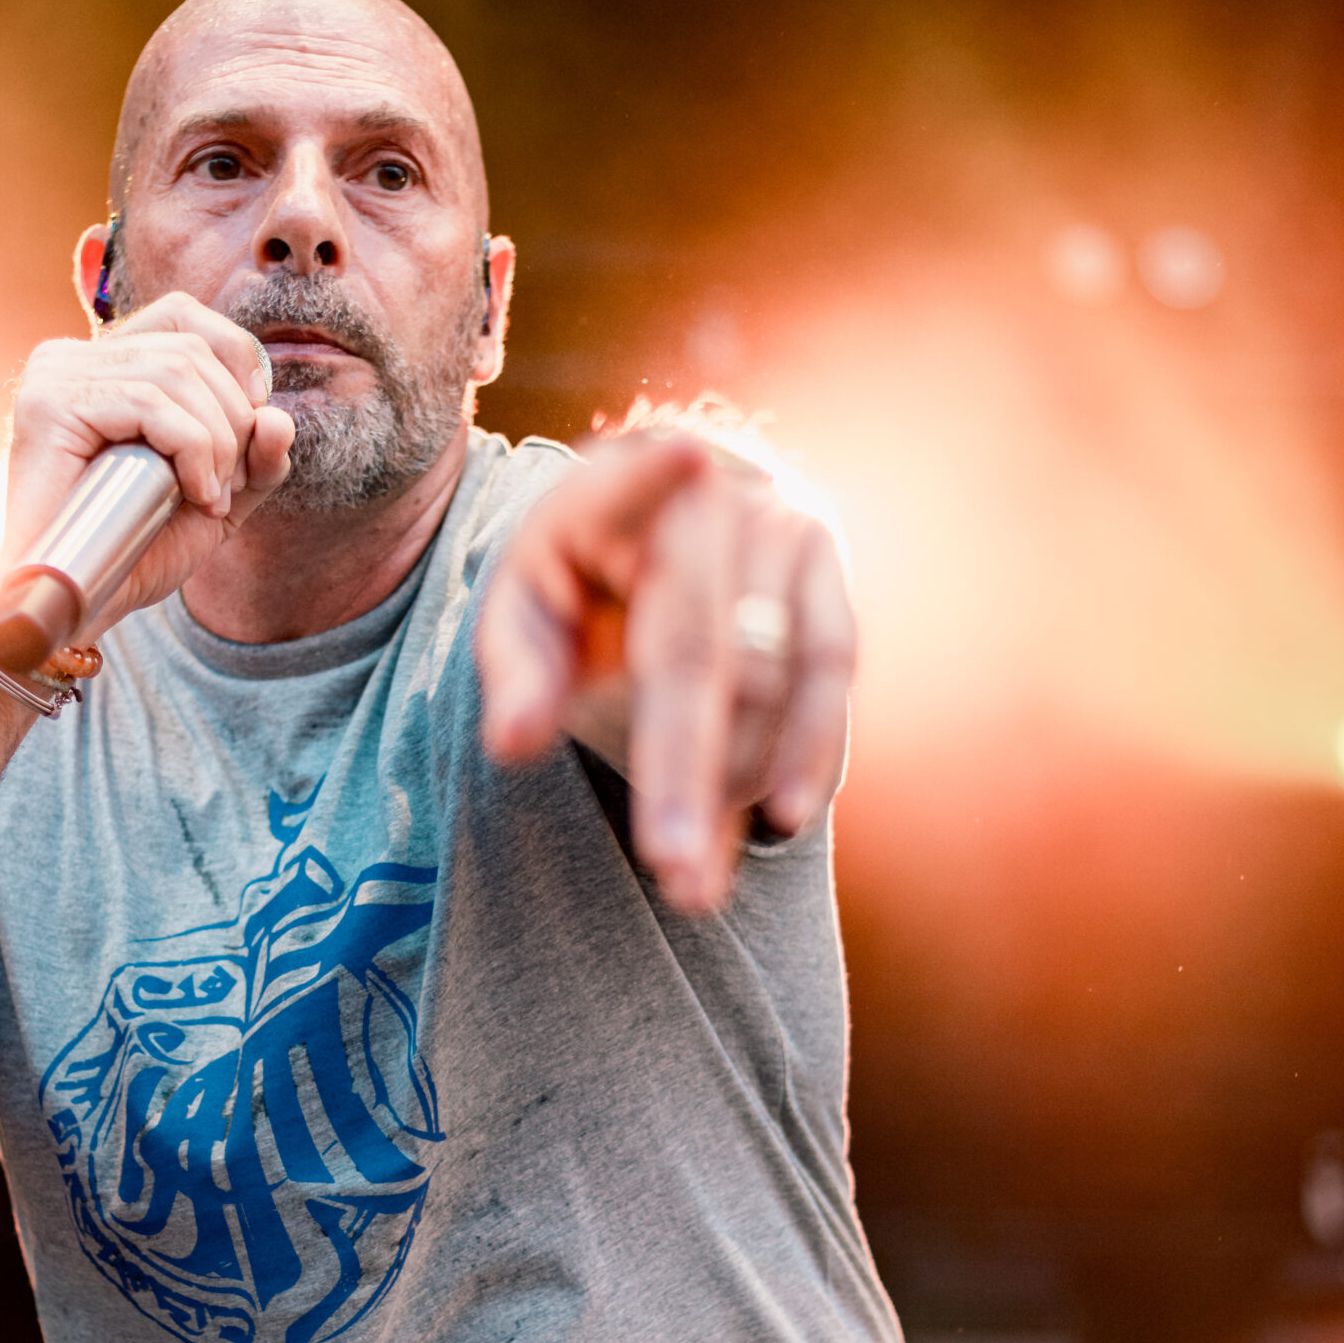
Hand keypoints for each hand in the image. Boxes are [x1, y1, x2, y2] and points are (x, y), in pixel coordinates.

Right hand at [5, 291, 296, 635]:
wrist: (74, 609)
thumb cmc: (133, 554)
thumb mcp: (217, 500)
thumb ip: (256, 460)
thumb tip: (278, 415)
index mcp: (107, 365)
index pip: (184, 315)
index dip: (236, 356)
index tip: (256, 425)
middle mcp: (74, 357)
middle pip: (191, 346)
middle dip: (234, 418)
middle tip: (228, 485)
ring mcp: (55, 375)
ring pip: (175, 371)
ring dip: (217, 440)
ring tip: (210, 497)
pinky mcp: (48, 403)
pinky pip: (146, 401)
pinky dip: (191, 448)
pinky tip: (196, 494)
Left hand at [475, 430, 855, 911]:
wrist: (668, 504)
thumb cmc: (578, 571)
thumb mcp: (523, 604)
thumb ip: (515, 670)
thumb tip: (513, 746)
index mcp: (615, 492)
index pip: (627, 490)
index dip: (653, 476)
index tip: (682, 458)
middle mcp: (714, 496)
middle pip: (700, 648)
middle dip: (688, 772)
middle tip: (674, 878)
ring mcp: (784, 525)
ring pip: (774, 676)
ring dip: (743, 784)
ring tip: (696, 884)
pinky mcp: (828, 565)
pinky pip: (830, 671)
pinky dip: (809, 749)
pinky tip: (776, 818)